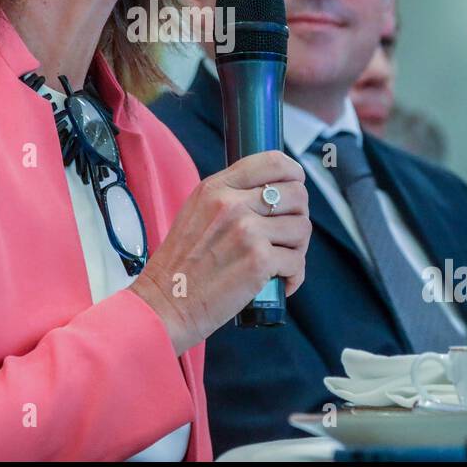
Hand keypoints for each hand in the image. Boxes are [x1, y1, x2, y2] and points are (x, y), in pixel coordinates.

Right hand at [129, 150, 310, 354]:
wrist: (165, 304)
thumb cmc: (181, 265)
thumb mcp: (196, 212)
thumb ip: (229, 196)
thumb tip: (272, 192)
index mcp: (217, 188)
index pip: (274, 162)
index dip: (294, 174)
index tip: (295, 188)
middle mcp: (232, 204)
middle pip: (297, 194)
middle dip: (298, 216)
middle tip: (285, 237)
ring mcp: (247, 232)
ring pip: (301, 228)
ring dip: (297, 248)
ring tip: (280, 262)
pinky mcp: (258, 262)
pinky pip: (297, 262)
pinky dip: (293, 276)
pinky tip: (279, 282)